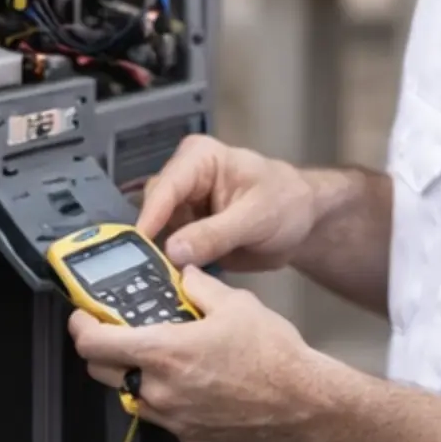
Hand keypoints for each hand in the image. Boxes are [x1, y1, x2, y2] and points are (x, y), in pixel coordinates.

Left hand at [68, 266, 324, 441]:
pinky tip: (188, 376)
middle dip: (102, 349)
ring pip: (131, 394)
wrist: (301, 400)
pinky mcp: (188, 435)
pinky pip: (160, 412)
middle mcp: (161, 389)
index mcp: (166, 351)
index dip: (81, 326)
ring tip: (160, 351)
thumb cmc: (271, 354)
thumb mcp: (235, 302)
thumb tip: (186, 274)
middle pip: (103, 372)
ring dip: (134, 372)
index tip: (82, 315)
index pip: (96, 344)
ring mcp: (173, 417)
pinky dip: (162, 393)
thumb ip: (200, 285)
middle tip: (115, 329)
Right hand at [136, 134, 315, 271]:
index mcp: (200, 158)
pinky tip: (171, 282)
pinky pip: (166, 249)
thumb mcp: (255, 218)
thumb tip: (173, 250)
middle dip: (151, 241)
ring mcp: (183, 206)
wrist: (302, 221)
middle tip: (148, 274)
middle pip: (153, 210)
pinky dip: (169, 265)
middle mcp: (184, 178)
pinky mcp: (185, 231)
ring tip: (161, 282)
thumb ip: (214, 234)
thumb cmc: (286, 203)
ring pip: (155, 233)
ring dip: (159, 257)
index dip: (150, 218)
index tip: (138, 247)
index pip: (165, 187)